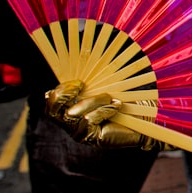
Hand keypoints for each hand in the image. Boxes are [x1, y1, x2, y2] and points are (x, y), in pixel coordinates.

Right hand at [45, 80, 159, 150]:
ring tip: (110, 97)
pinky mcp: (90, 138)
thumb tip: (83, 54)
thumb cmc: (122, 97)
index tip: (78, 81)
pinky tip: (117, 106)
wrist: (142, 117)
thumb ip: (91, 78)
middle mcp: (69, 121)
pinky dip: (103, 110)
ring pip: (73, 114)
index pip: (50, 99)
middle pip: (51, 110)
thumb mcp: (105, 85)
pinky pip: (88, 121)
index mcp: (69, 106)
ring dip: (94, 100)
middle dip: (65, 95)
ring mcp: (78, 131)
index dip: (59, 89)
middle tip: (81, 85)